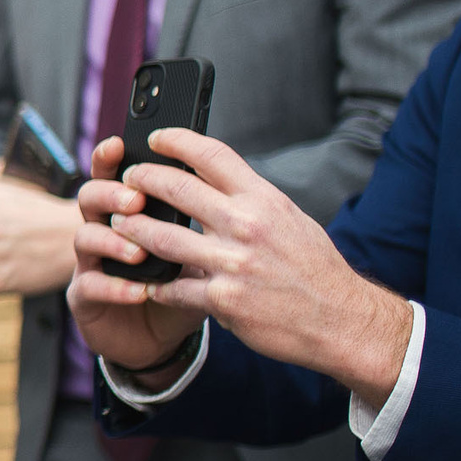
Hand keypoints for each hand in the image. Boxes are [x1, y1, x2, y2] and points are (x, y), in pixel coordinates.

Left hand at [69, 129, 409, 402]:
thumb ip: (250, 200)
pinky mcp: (222, 299)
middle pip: (174, 187)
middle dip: (139, 180)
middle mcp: (246, 225)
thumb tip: (212, 178)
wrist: (342, 321)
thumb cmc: (314, 269)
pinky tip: (147, 281)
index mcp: (263, 200)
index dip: (176, 140)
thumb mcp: (289, 220)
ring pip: (160, 236)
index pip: (212, 155)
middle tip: (125, 181)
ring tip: (118, 224)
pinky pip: (172, 287)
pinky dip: (156, 284)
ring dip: (130, 228)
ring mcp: (232, 263)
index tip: (155, 139)